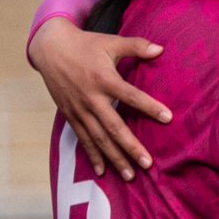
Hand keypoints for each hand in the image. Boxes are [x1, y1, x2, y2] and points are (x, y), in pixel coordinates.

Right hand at [30, 16, 170, 182]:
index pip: (131, 95)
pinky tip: (102, 172)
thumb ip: (136, 46)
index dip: (149, 106)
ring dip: (115, 158)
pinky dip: (93, 156)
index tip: (168, 118)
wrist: (49, 49)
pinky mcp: (71, 115)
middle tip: (148, 164)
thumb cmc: (84, 44)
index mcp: (104, 79)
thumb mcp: (110, 42)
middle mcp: (91, 98)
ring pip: (99, 139)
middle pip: (114, 127)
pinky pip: (83, 139)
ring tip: (130, 176)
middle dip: (131, 147)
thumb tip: (161, 49)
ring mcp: (80, 110)